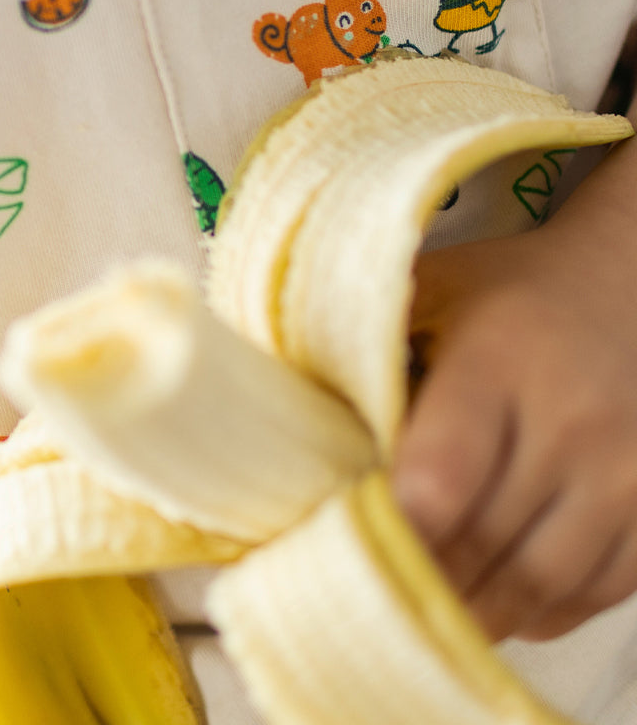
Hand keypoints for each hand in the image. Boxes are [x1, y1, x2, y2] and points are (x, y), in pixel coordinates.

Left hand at [391, 220, 636, 642]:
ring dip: (479, 611)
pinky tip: (500, 606)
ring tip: (427, 616)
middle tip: (371, 598)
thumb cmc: (507, 293)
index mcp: (499, 358)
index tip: (352, 538)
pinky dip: (545, 613)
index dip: (397, 523)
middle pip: (486, 536)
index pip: (443, 472)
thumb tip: (298, 414)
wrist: (628, 285)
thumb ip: (371, 345)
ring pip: (543, 578)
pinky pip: (602, 589)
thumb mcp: (433, 289)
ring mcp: (627, 469)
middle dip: (425, 578)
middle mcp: (571, 419)